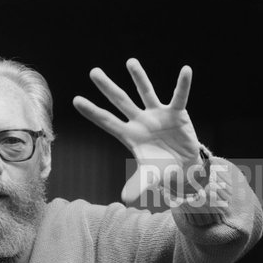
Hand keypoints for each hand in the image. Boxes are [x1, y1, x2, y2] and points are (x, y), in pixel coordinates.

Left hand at [73, 58, 202, 202]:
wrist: (184, 167)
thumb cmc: (161, 169)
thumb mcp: (149, 177)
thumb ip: (137, 185)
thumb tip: (125, 200)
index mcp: (129, 135)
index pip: (107, 121)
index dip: (92, 112)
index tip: (76, 100)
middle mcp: (140, 121)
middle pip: (121, 101)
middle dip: (107, 87)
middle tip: (93, 71)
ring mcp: (157, 115)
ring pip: (146, 92)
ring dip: (139, 77)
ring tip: (130, 62)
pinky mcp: (176, 113)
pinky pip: (179, 96)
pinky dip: (183, 85)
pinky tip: (186, 70)